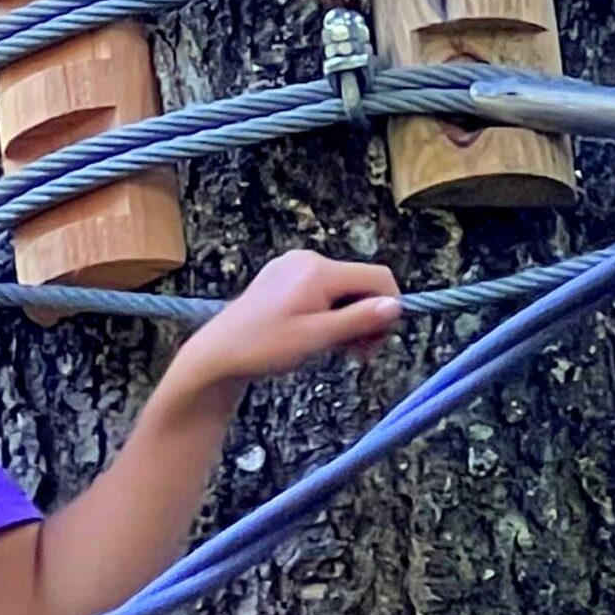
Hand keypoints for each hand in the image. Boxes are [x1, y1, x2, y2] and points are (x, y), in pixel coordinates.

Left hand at [167, 251, 402, 402]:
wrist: (218, 354)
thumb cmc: (263, 347)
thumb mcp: (317, 337)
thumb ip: (359, 320)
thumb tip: (396, 306)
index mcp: (319, 270)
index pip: (378, 277)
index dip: (388, 309)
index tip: (376, 342)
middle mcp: (308, 260)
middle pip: (360, 283)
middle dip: (366, 317)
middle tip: (356, 354)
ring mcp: (293, 266)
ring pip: (342, 289)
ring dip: (348, 318)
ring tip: (335, 348)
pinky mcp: (283, 277)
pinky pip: (321, 290)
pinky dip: (329, 312)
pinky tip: (317, 336)